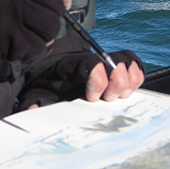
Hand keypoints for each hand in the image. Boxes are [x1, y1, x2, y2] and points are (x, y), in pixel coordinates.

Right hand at [0, 0, 75, 63]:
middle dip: (51, 12)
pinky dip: (32, 49)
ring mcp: (8, 10)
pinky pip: (37, 47)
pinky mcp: (4, 37)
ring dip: (44, 32)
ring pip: (51, 27)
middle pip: (58, 3)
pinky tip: (18, 41)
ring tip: (26, 28)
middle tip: (32, 13)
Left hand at [17, 49, 144, 109]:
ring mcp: (105, 60)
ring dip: (129, 79)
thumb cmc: (46, 82)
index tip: (92, 98)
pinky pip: (134, 63)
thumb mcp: (34, 92)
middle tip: (108, 99)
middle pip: (114, 62)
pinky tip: (130, 89)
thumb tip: (32, 110)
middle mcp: (92, 58)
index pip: (91, 62)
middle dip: (116, 83)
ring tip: (122, 95)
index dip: (97, 79)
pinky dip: (137, 75)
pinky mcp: (115, 66)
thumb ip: (33, 101)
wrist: (52, 69)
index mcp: (72, 63)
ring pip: (126, 59)